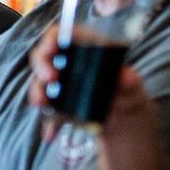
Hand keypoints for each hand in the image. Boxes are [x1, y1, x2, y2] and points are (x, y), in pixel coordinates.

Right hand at [27, 22, 157, 143]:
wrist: (123, 117)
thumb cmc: (128, 92)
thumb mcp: (132, 85)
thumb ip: (130, 80)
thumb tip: (126, 77)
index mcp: (83, 48)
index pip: (62, 34)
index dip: (53, 38)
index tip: (52, 48)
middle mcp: (66, 62)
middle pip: (44, 56)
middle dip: (41, 66)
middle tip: (49, 79)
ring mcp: (59, 83)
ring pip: (40, 83)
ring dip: (38, 92)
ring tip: (42, 103)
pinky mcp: (56, 103)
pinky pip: (47, 110)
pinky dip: (48, 123)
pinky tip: (51, 134)